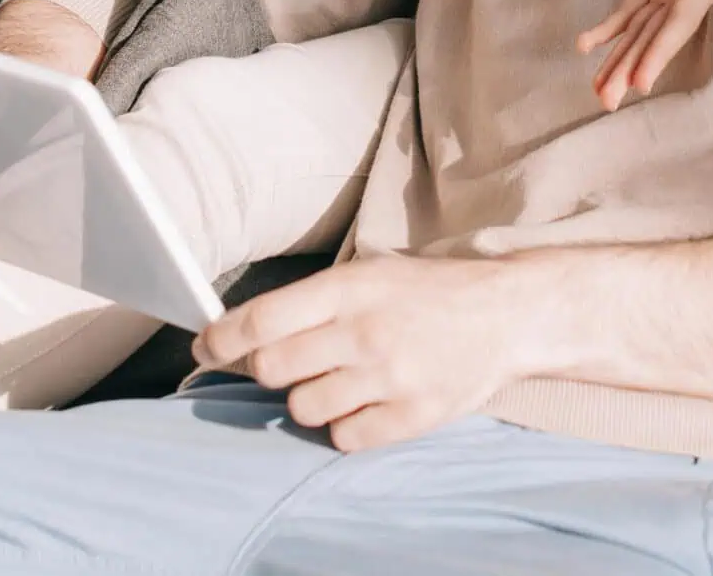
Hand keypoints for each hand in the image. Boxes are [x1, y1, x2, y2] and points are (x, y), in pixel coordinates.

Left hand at [192, 254, 532, 449]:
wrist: (508, 314)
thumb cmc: (427, 292)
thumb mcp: (369, 274)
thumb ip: (309, 302)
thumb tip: (238, 333)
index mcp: (349, 289)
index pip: (261, 320)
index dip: (220, 338)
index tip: (204, 346)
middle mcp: (365, 333)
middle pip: (271, 368)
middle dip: (266, 368)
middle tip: (285, 362)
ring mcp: (390, 378)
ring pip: (303, 408)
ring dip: (308, 397)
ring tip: (338, 379)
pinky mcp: (413, 416)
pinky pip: (345, 438)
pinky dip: (345, 425)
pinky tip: (365, 401)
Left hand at [577, 0, 712, 110]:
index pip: (679, 23)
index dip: (660, 52)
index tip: (640, 83)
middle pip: (655, 38)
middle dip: (631, 70)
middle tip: (607, 102)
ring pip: (640, 33)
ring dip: (619, 61)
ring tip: (598, 91)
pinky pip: (630, 11)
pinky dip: (609, 28)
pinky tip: (586, 46)